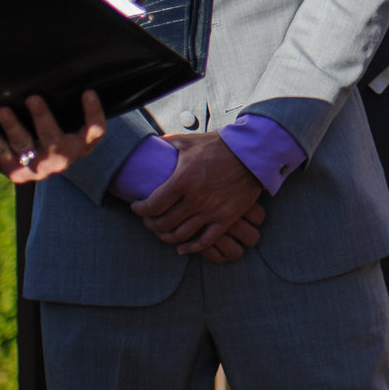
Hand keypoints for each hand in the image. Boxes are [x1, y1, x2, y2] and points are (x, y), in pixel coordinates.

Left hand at [0, 91, 108, 183]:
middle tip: (32, 98)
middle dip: (42, 118)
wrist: (39, 167)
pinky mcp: (19, 174)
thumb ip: (69, 107)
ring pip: (25, 147)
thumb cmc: (56, 135)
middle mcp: (63, 159)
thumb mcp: (70, 125)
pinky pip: (5, 157)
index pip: (95, 132)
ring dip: (13, 127)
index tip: (88, 92)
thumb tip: (55, 73)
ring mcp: (40, 169)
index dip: (94, 113)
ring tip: (2, 110)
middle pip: (54, 139)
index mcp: (81, 145)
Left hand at [133, 134, 265, 255]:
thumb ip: (168, 143)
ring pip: (181, 235)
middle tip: (147, 220)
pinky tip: (182, 248)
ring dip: (166, 237)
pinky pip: (205, 241)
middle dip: (150, 224)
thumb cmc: (219, 145)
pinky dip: (191, 248)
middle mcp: (195, 199)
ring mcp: (211, 211)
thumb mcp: (189, 141)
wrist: (252, 153)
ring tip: (162, 232)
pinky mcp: (226, 218)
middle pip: (163, 223)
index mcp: (183, 180)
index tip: (136, 207)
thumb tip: (152, 143)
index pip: (152, 205)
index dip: (139, 209)